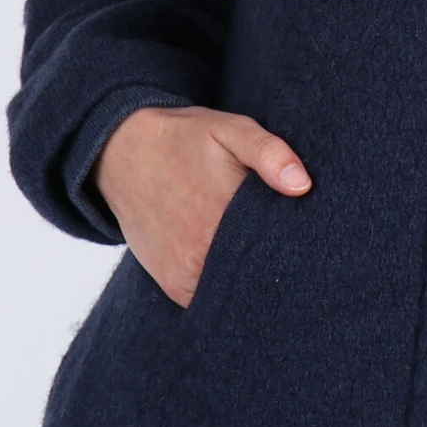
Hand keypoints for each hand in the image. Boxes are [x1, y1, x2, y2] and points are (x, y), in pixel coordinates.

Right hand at [93, 105, 310, 307]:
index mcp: (225, 214)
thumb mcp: (229, 129)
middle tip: (278, 238)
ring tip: (252, 246)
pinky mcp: (175, 285)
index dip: (297, 243)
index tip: (304, 232)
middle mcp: (203, 253)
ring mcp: (187, 275)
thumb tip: (302, 186)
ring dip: (250, 275)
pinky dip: (226, 283)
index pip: (280, 246)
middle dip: (275, 260)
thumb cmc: (183, 139)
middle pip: (261, 272)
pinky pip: (213, 297)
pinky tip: (232, 260)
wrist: (121, 153)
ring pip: (237, 288)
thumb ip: (269, 153)